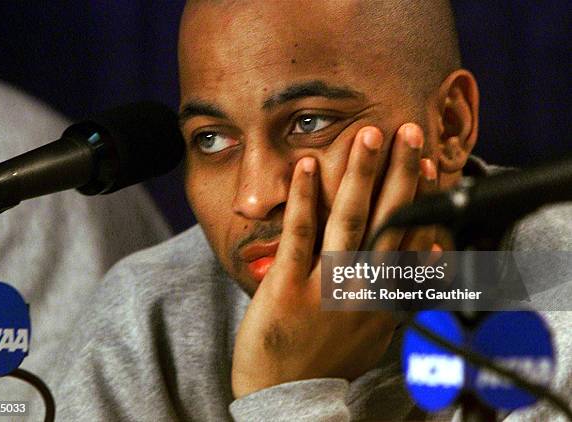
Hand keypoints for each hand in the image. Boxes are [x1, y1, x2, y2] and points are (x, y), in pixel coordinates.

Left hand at [231, 123, 436, 397]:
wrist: (287, 391)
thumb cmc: (329, 355)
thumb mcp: (377, 327)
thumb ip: (402, 287)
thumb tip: (430, 250)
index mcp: (384, 295)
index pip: (409, 237)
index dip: (420, 197)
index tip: (427, 163)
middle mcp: (362, 286)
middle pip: (386, 220)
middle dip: (399, 173)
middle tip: (408, 131)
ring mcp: (325, 284)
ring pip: (348, 220)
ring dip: (359, 175)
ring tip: (368, 135)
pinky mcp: (288, 285)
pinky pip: (299, 234)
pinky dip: (304, 198)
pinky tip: (305, 165)